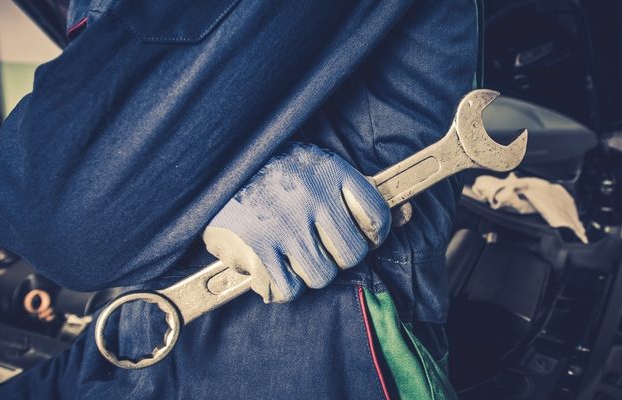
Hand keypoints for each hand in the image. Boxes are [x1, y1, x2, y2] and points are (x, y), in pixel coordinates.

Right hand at [203, 143, 390, 302]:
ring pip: (321, 276)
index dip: (374, 234)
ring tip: (288, 250)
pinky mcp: (256, 250)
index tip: (360, 234)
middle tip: (317, 243)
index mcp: (331, 171)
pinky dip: (279, 285)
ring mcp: (284, 225)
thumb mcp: (317, 166)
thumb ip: (358, 192)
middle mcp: (312, 197)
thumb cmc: (272, 171)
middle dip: (337, 255)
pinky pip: (287, 290)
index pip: (378, 217)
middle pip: (352, 255)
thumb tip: (410, 215)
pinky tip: (268, 264)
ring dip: (306, 270)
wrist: (212, 164)